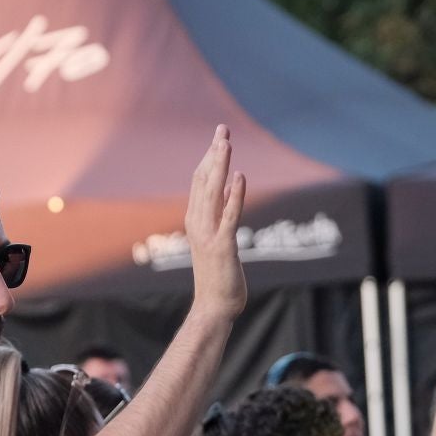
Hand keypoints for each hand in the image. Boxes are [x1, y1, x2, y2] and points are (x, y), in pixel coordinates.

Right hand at [182, 124, 246, 320]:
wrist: (214, 307)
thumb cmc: (218, 277)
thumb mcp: (218, 239)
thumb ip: (221, 214)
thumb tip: (229, 188)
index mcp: (195, 221)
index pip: (200, 182)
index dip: (209, 157)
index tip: (219, 136)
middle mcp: (197, 224)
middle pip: (204, 181)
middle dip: (214, 154)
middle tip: (223, 129)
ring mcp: (209, 235)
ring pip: (213, 193)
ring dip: (220, 167)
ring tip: (227, 143)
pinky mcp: (223, 246)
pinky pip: (229, 217)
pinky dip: (234, 196)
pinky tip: (240, 178)